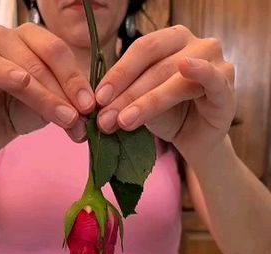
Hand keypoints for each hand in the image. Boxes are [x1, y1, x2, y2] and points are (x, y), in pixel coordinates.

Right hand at [0, 24, 94, 152]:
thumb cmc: (21, 109)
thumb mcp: (51, 107)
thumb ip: (68, 106)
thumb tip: (86, 120)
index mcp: (31, 37)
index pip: (58, 51)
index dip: (76, 78)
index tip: (90, 105)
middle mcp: (7, 36)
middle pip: (43, 58)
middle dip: (64, 91)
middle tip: (79, 116)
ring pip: (23, 68)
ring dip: (45, 96)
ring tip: (63, 118)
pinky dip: (7, 76)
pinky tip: (21, 82)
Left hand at [95, 25, 235, 165]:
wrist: (196, 141)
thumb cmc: (170, 116)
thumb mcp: (143, 103)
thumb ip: (127, 96)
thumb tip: (99, 105)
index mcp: (173, 40)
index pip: (142, 50)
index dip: (118, 73)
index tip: (98, 98)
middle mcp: (197, 44)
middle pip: (156, 66)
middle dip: (127, 95)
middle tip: (105, 118)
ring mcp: (216, 63)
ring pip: (175, 79)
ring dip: (146, 102)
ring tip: (124, 122)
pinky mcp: (227, 88)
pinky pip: (212, 78)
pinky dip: (200, 71)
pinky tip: (185, 67)